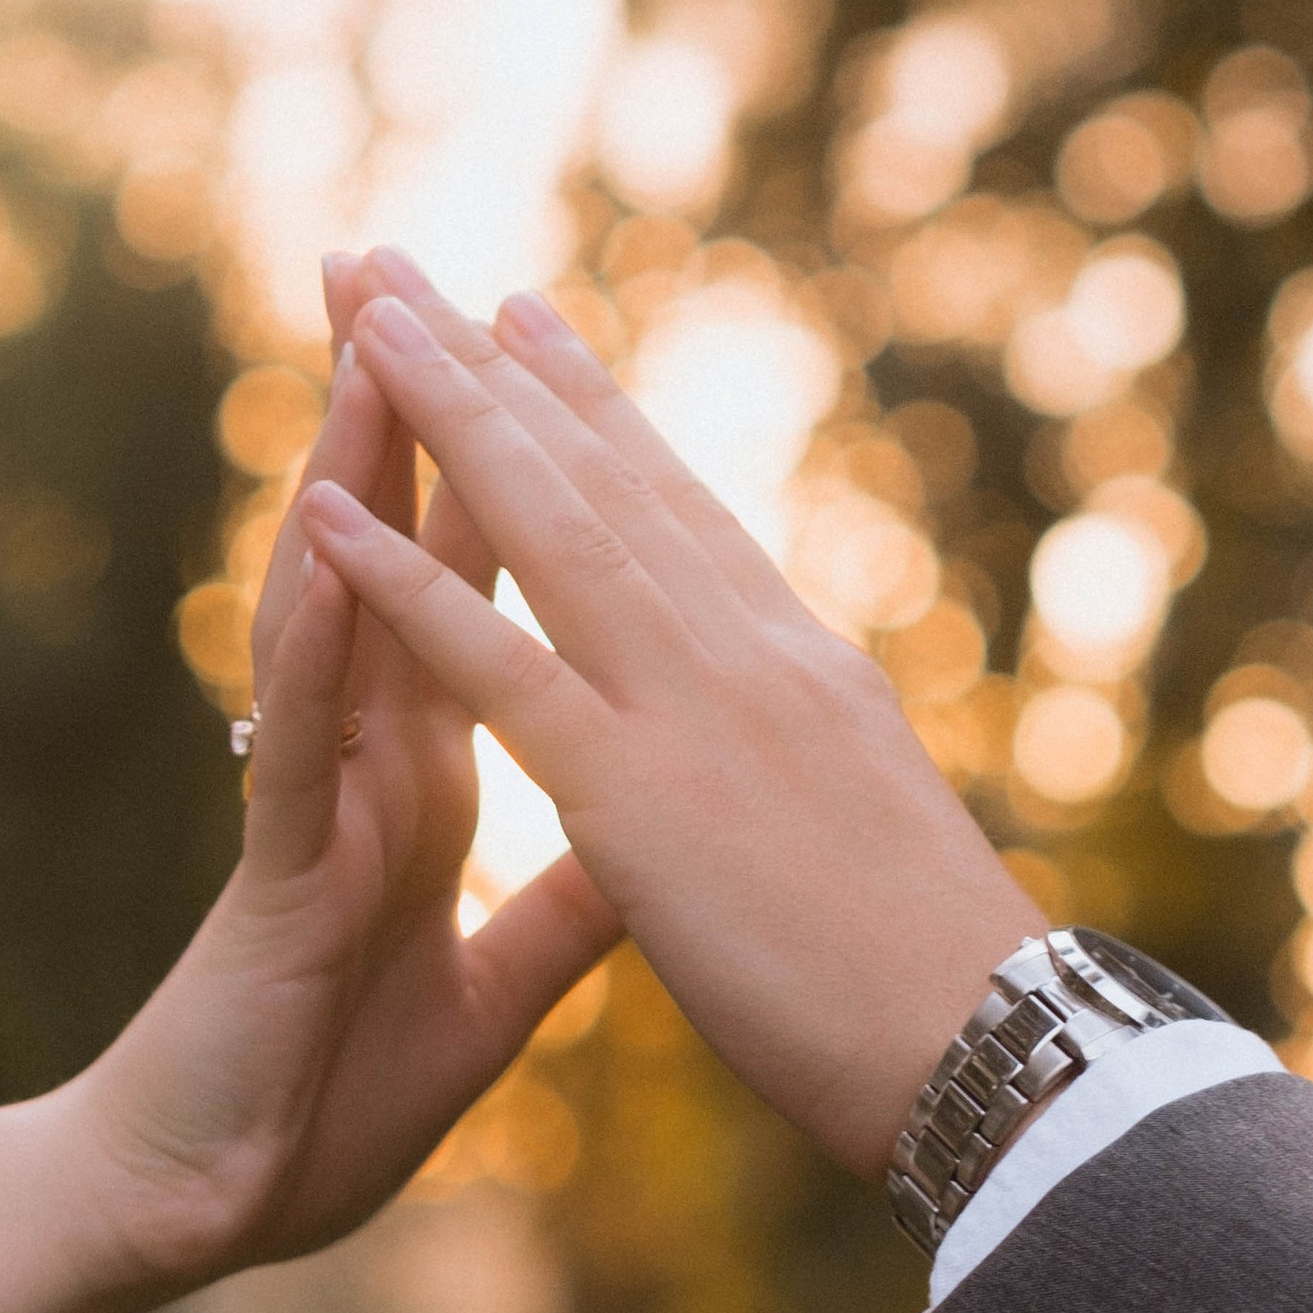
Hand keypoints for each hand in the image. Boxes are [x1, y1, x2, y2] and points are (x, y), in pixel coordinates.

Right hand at [69, 265, 618, 1284]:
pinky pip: (299, 740)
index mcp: (434, 775)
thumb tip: (648, 835)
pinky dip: (315, 642)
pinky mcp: (278, 871)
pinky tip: (327, 546)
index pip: (483, 592)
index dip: (519, 475)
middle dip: (417, 410)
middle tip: (413, 261)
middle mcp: (371, 757)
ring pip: (337, 605)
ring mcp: (316, 799)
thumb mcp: (495, 994)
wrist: (212, 1206)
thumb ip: (564, 905)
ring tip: (372, 340)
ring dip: (353, 474)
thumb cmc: (324, 1095)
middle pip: (402, 552)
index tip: (551, 351)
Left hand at [295, 256, 1034, 1180]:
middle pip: (600, 478)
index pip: (675, 510)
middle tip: (401, 267)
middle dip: (493, 366)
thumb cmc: (938, 979)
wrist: (985, 1046)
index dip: (591, 412)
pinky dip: (406, 584)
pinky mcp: (637, 789)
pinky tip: (328, 516)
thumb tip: (786, 741)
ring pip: (548, 526)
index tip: (521, 323)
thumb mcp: (860, 831)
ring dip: (446, 414)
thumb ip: (798, 764)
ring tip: (362, 314)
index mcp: (796, 665)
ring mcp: (691, 708)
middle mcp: (746, 651)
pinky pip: (500, 665)